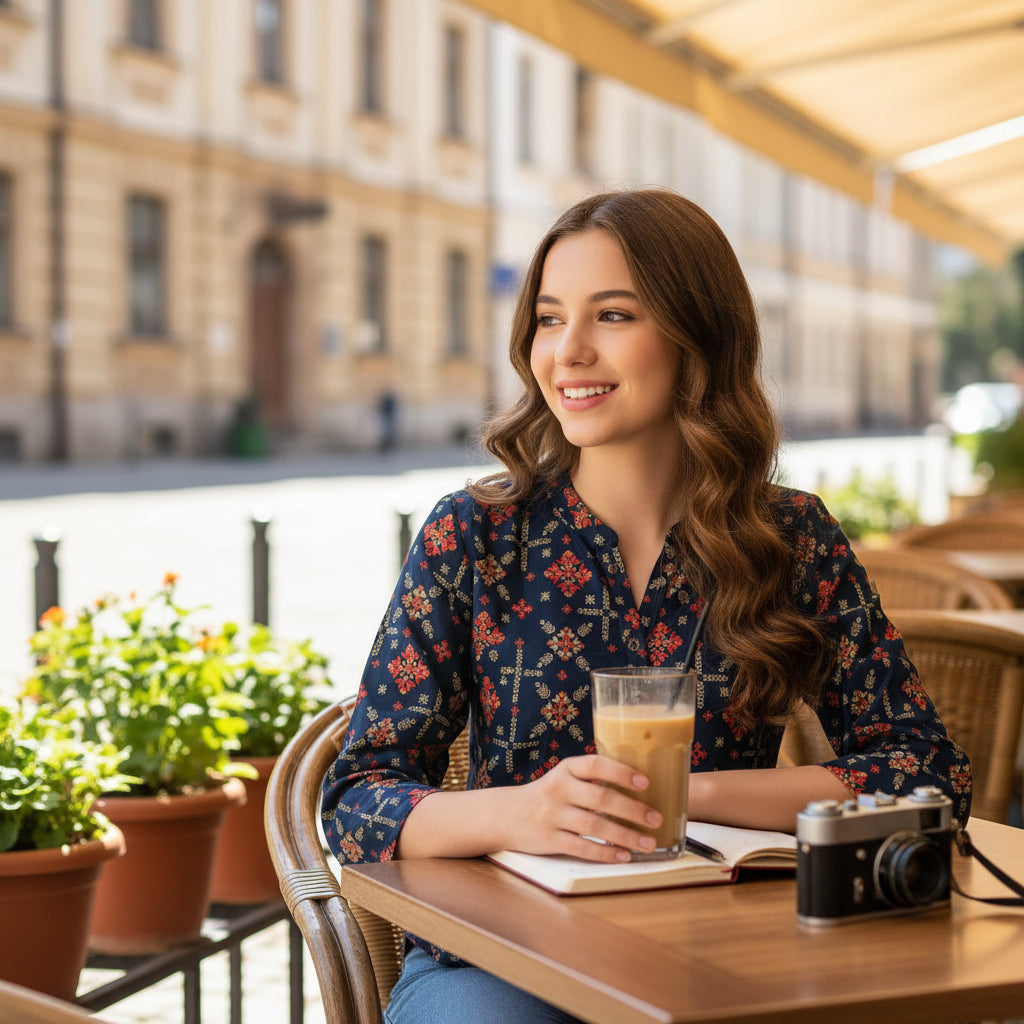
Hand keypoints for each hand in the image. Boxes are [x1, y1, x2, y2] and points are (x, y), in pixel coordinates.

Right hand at [501, 754, 661, 862]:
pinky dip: (605, 853)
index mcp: (565, 769)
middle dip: (633, 810)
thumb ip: (590, 779)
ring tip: (647, 842)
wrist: (505, 815)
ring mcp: (552, 815)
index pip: (596, 765)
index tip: (645, 783)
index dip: (622, 773)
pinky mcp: (549, 839)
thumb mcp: (563, 778)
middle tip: (655, 819)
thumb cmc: (545, 795)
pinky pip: (582, 848)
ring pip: (595, 827)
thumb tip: (636, 786)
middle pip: (601, 799)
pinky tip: (623, 855)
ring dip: (625, 836)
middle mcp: (558, 789)